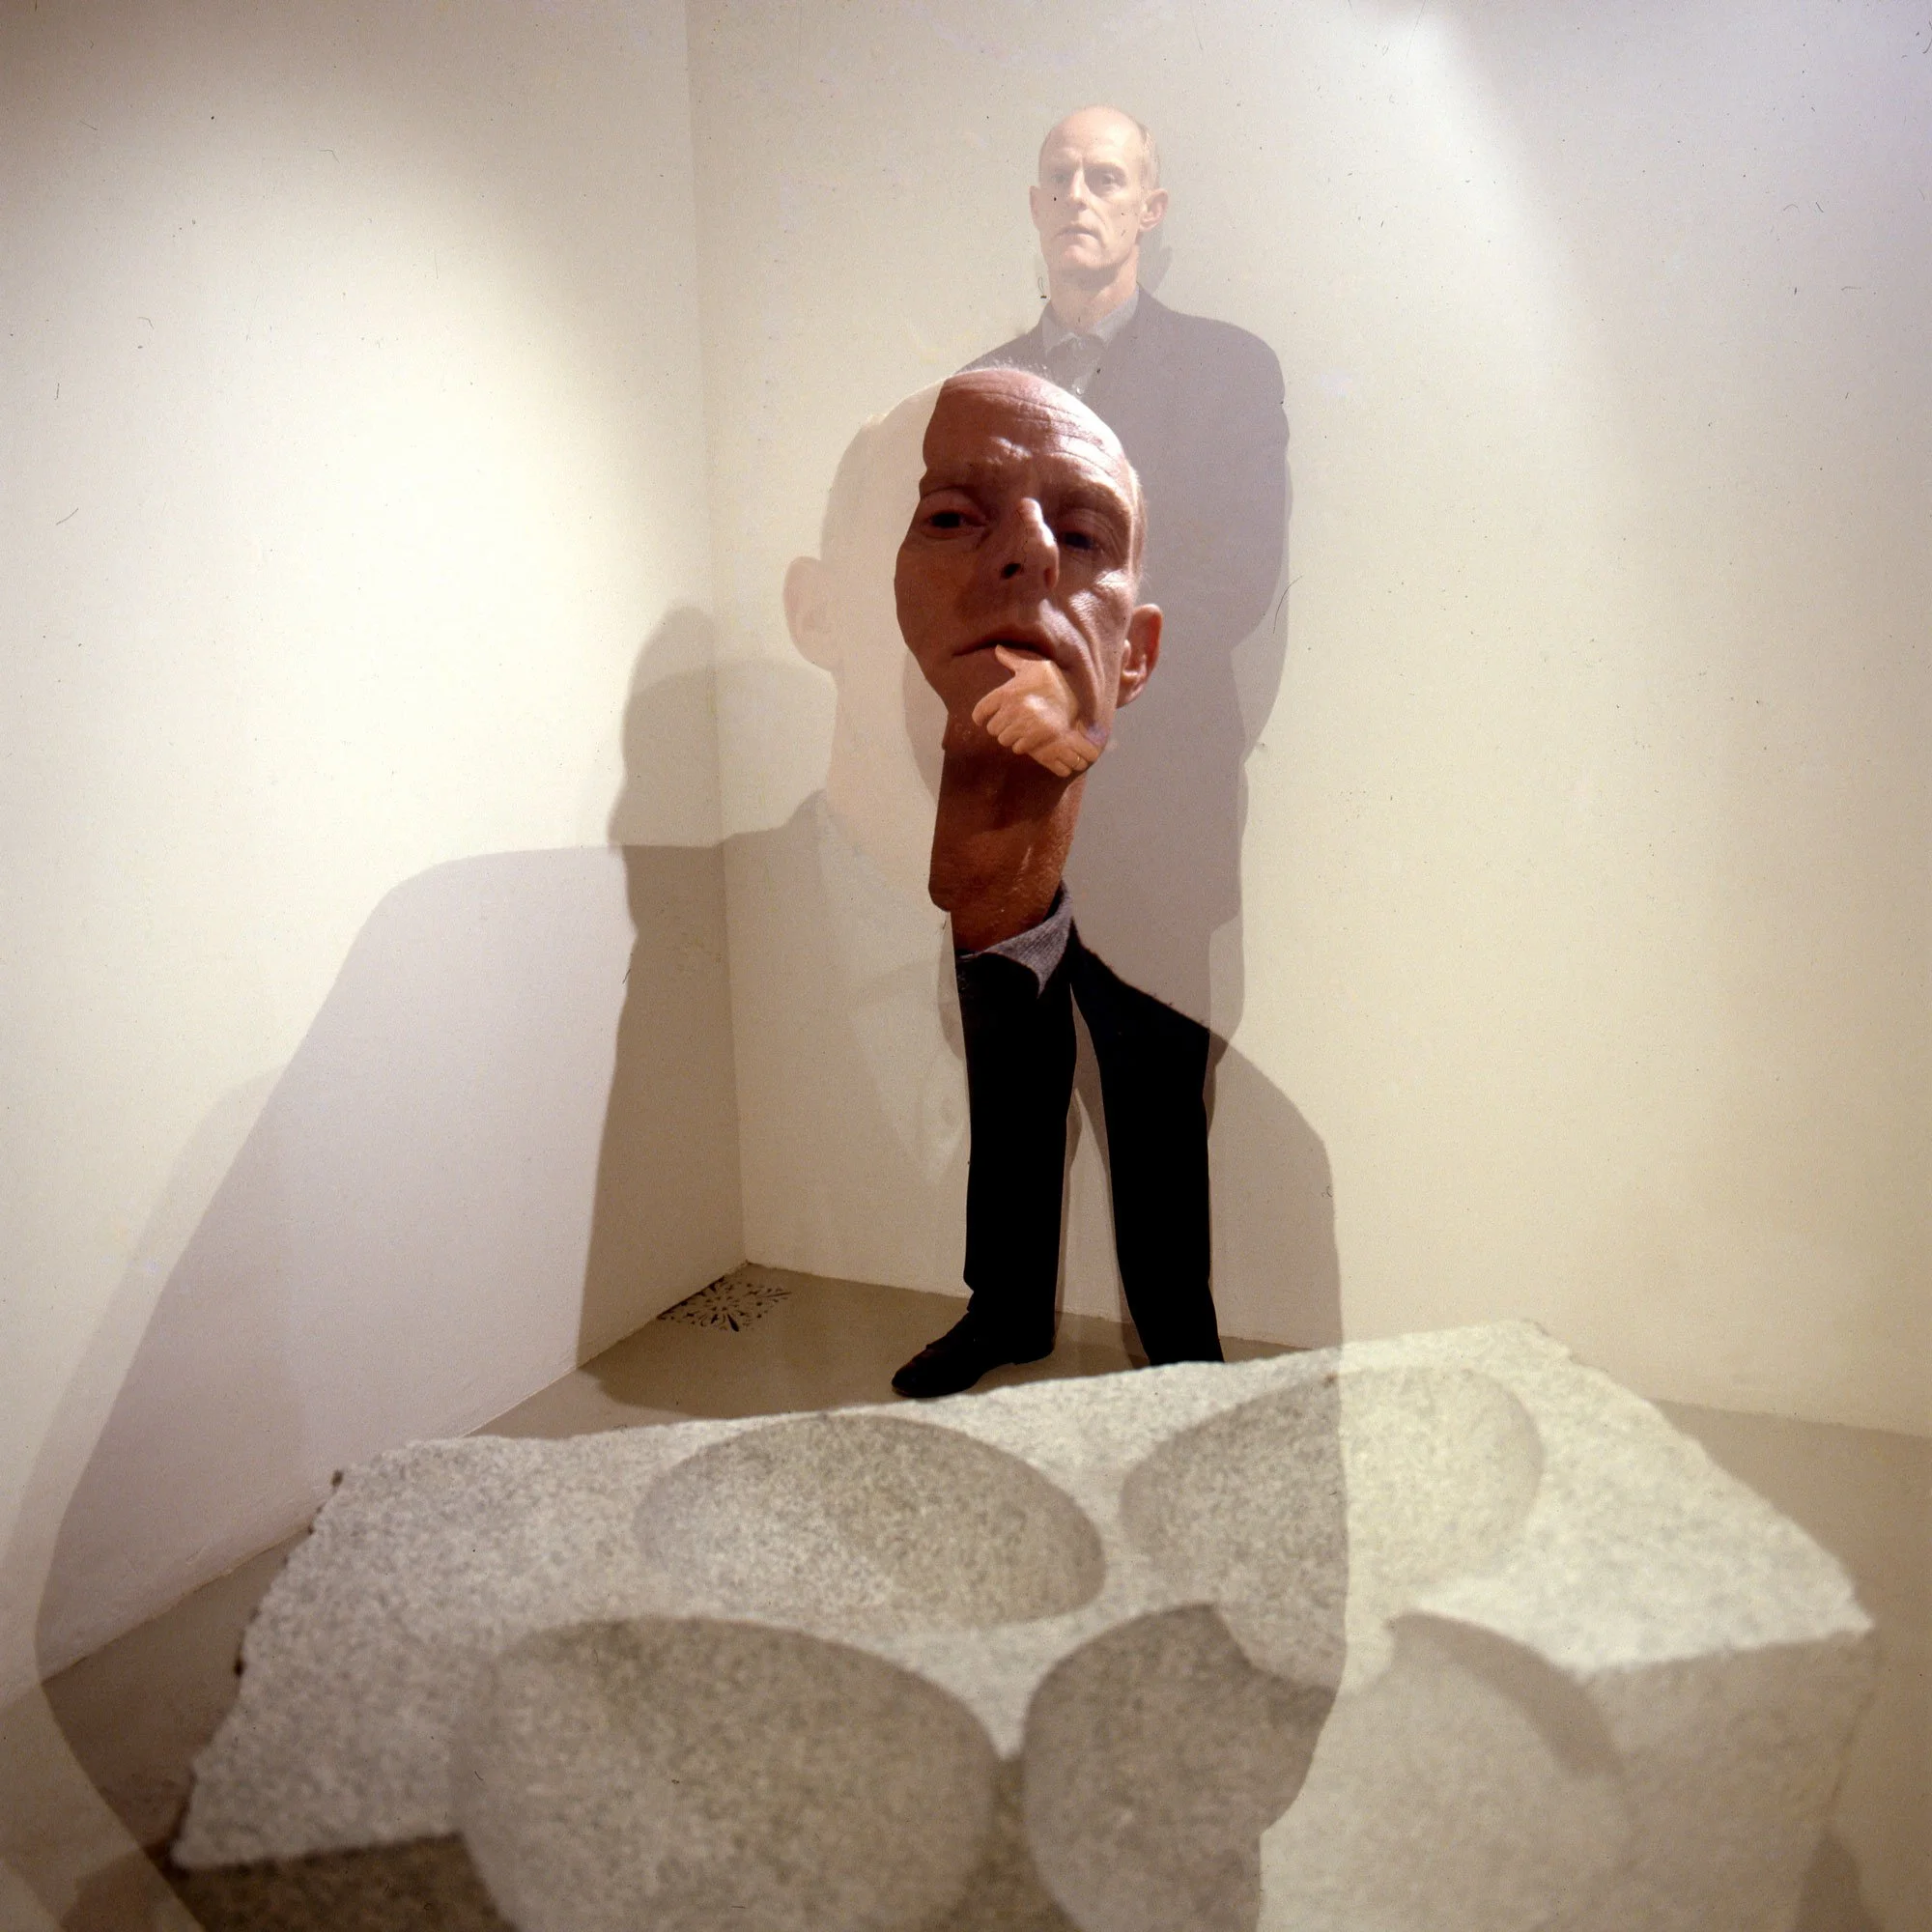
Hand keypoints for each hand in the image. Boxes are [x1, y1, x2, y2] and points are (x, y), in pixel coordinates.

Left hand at [970, 646, 1106, 777]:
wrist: (1078, 695)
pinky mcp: (1036, 737)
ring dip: (1010, 736)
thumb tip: (996, 648)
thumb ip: (1011, 660)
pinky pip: (1018, 748)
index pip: (980, 711)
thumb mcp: (1031, 667)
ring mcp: (1024, 724)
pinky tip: (1029, 737)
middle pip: (992, 728)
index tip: (981, 720)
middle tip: (1008, 722)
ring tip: (1019, 729)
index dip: (979, 717)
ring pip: (1004, 739)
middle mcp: (1012, 709)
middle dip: (999, 726)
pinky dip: (1022, 744)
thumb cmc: (1052, 679)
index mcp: (1006, 692)